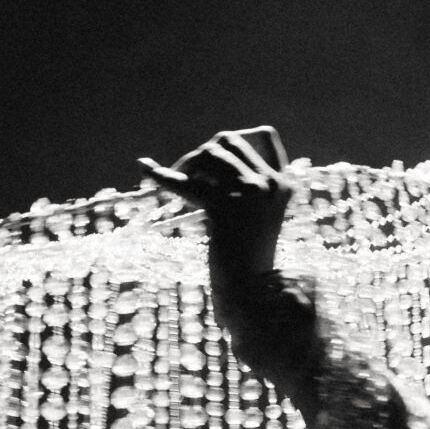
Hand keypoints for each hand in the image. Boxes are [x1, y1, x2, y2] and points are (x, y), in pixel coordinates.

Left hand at [138, 124, 293, 280]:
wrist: (251, 294)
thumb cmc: (248, 264)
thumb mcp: (255, 219)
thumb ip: (243, 187)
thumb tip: (207, 155)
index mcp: (284, 183)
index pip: (265, 134)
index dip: (236, 139)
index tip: (215, 155)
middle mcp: (271, 182)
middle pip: (229, 140)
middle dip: (202, 152)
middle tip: (184, 175)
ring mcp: (251, 190)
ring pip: (209, 153)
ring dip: (186, 165)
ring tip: (174, 184)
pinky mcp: (226, 204)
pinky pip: (187, 181)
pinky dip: (163, 176)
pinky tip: (145, 171)